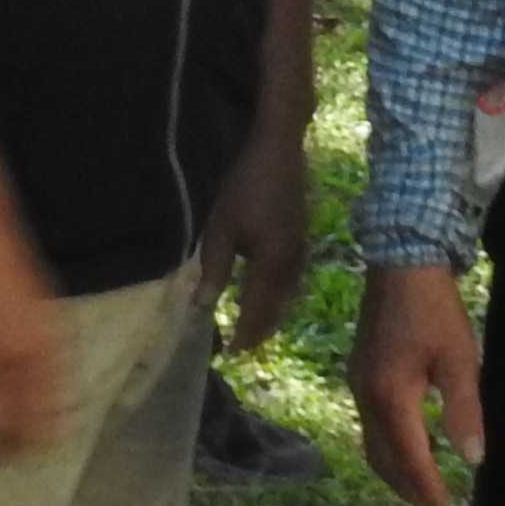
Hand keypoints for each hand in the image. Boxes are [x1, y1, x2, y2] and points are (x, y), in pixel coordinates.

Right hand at [0, 211, 67, 461]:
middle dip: (3, 450)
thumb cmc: (10, 268)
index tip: (35, 453)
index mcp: (42, 347)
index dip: (39, 440)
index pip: (43, 413)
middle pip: (6, 424)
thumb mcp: (45, 310)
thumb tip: (54, 398)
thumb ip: (48, 354)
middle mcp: (8, 356)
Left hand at [197, 109, 313, 356]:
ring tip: (253, 329)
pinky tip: (268, 296)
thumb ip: (214, 270)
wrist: (279, 152)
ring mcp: (302, 252)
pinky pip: (291, 281)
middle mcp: (293, 265)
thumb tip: (202, 306)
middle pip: (277, 309)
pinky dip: (278, 297)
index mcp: (272, 265)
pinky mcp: (302, 241)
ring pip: (287, 296)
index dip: (244, 334)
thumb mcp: (221, 229)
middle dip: (260, 331)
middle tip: (242, 348)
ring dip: (270, 315)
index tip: (231, 353)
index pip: (258, 312)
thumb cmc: (245, 187)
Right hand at [353, 263, 486, 505]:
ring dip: (396, 468)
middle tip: (434, 504)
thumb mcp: (459, 359)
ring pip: (371, 442)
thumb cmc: (434, 309)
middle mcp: (366, 396)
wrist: (400, 260)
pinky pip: (370, 423)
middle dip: (406, 486)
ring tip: (424, 480)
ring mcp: (358, 384)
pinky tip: (414, 440)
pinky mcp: (359, 372)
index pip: (409, 457)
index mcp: (391, 396)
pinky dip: (390, 445)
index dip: (426, 486)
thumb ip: (464, 411)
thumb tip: (473, 458)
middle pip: (381, 458)